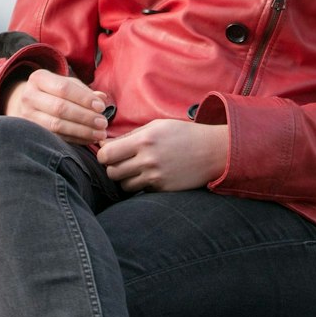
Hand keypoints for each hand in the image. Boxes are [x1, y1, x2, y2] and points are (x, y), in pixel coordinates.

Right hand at [5, 69, 110, 144]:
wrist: (30, 103)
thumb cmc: (54, 92)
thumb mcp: (67, 84)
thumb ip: (84, 91)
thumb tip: (102, 98)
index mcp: (38, 79)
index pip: (64, 88)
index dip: (84, 98)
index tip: (101, 107)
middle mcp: (29, 96)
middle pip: (59, 107)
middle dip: (85, 116)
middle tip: (103, 123)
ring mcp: (27, 116)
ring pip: (56, 125)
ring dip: (81, 130)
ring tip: (99, 133)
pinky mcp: (31, 132)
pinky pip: (56, 137)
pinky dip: (75, 139)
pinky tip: (89, 139)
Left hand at [97, 119, 228, 191]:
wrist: (212, 151)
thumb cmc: (183, 134)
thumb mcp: (157, 126)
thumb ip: (131, 135)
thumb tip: (105, 144)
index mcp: (144, 140)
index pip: (106, 154)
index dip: (103, 155)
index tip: (108, 153)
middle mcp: (148, 160)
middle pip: (112, 172)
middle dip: (112, 167)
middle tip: (121, 162)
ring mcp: (156, 177)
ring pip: (124, 185)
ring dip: (125, 179)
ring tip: (135, 169)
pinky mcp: (163, 189)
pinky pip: (141, 191)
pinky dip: (141, 185)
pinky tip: (151, 175)